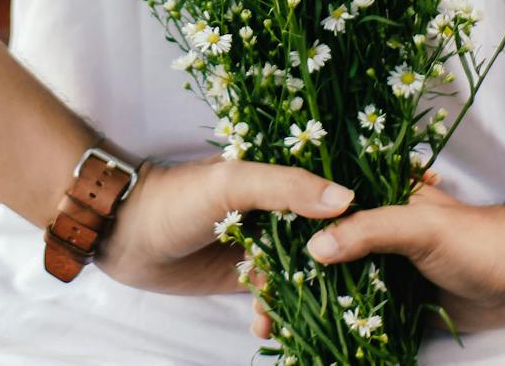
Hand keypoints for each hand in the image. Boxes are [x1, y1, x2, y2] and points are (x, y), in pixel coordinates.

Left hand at [94, 157, 356, 294]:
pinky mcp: (243, 276)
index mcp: (277, 177)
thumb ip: (284, 187)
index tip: (381, 241)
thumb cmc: (175, 197)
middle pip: (321, 239)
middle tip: (351, 295)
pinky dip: (276, 313)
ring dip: (305, 298)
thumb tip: (346, 200)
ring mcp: (260, 244)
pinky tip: (267, 326)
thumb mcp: (231, 183)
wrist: (122, 233)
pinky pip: (273, 297)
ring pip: (300, 274)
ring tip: (303, 318)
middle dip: (335, 268)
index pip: (330, 194)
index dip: (355, 217)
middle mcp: (275, 210)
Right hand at [249, 174, 504, 340]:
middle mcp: (367, 228)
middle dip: (281, 277)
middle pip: (312, 250)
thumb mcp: (419, 225)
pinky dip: (330, 324)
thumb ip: (369, 232)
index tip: (248, 253)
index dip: (278, 228)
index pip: (312, 208)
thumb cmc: (477, 238)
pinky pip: (353, 312)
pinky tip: (302, 338)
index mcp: (370, 196)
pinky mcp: (392, 299)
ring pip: (328, 284)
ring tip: (268, 327)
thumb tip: (314, 251)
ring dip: (300, 305)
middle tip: (254, 303)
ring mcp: (378, 265)